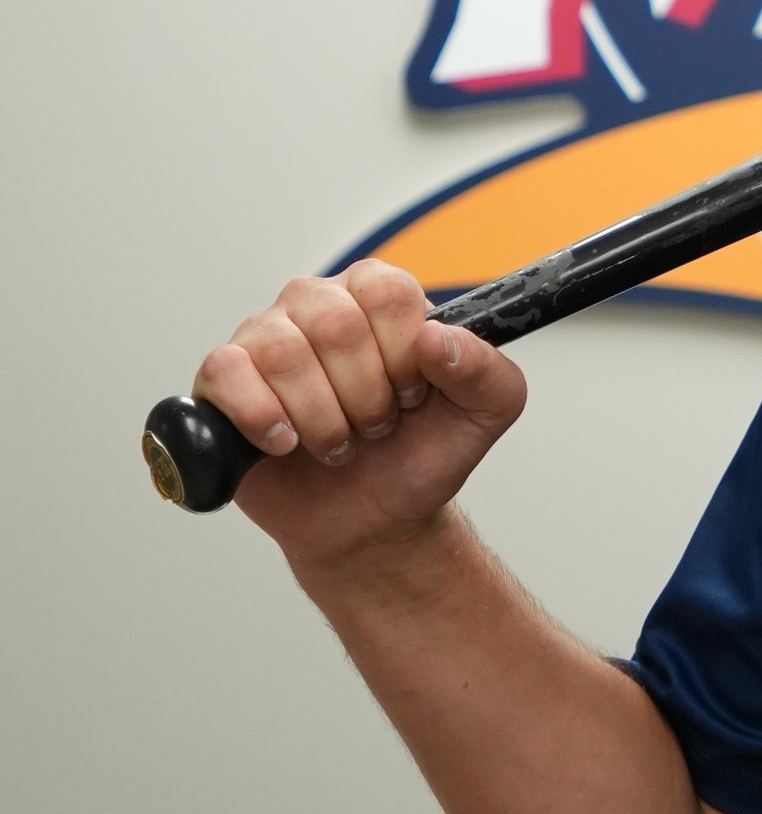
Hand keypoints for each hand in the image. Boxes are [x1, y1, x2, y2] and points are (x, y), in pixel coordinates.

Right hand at [195, 258, 525, 579]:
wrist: (373, 521)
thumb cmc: (418, 457)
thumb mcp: (484, 415)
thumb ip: (486, 371)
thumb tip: (438, 339)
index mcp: (378, 295)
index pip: (387, 292)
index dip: (403, 354)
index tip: (414, 394)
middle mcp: (318, 303)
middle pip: (335, 323)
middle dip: (366, 396)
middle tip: (375, 427)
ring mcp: (265, 338)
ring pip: (283, 352)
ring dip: (322, 418)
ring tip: (336, 442)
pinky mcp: (223, 379)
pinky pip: (226, 372)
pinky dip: (261, 417)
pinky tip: (286, 443)